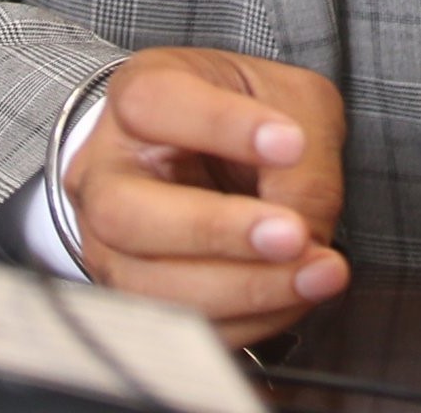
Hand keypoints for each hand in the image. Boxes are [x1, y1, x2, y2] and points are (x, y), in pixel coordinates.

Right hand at [65, 47, 348, 343]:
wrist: (219, 151)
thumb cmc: (249, 112)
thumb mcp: (289, 98)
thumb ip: (301, 155)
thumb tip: (303, 229)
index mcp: (139, 93)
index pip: (154, 103)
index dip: (222, 124)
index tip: (291, 142)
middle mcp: (106, 172)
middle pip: (125, 212)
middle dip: (216, 231)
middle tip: (292, 233)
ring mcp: (109, 244)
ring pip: (146, 285)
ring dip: (241, 288)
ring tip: (314, 272)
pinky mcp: (135, 299)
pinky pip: (178, 328)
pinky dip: (246, 318)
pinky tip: (294, 295)